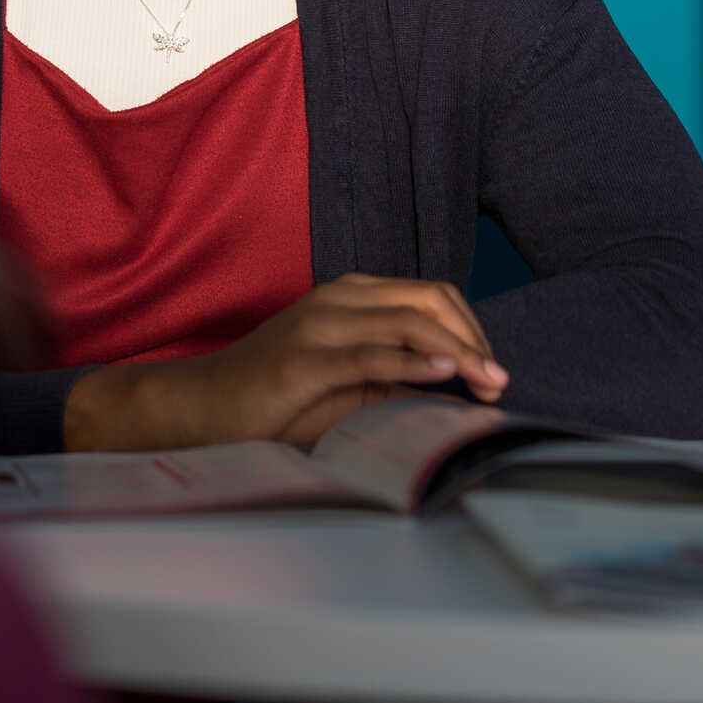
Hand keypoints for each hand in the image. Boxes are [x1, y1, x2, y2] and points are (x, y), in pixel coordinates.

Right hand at [61, 274, 509, 451]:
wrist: (203, 407)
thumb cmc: (276, 399)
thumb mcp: (347, 385)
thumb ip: (394, 376)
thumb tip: (459, 386)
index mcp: (350, 297)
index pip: (430, 295)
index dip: (471, 328)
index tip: (493, 370)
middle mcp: (338, 299)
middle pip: (427, 300)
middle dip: (474, 338)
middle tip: (498, 381)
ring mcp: (319, 325)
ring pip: (406, 322)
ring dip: (457, 351)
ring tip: (486, 382)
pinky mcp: (304, 360)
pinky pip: (369, 354)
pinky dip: (412, 363)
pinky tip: (443, 376)